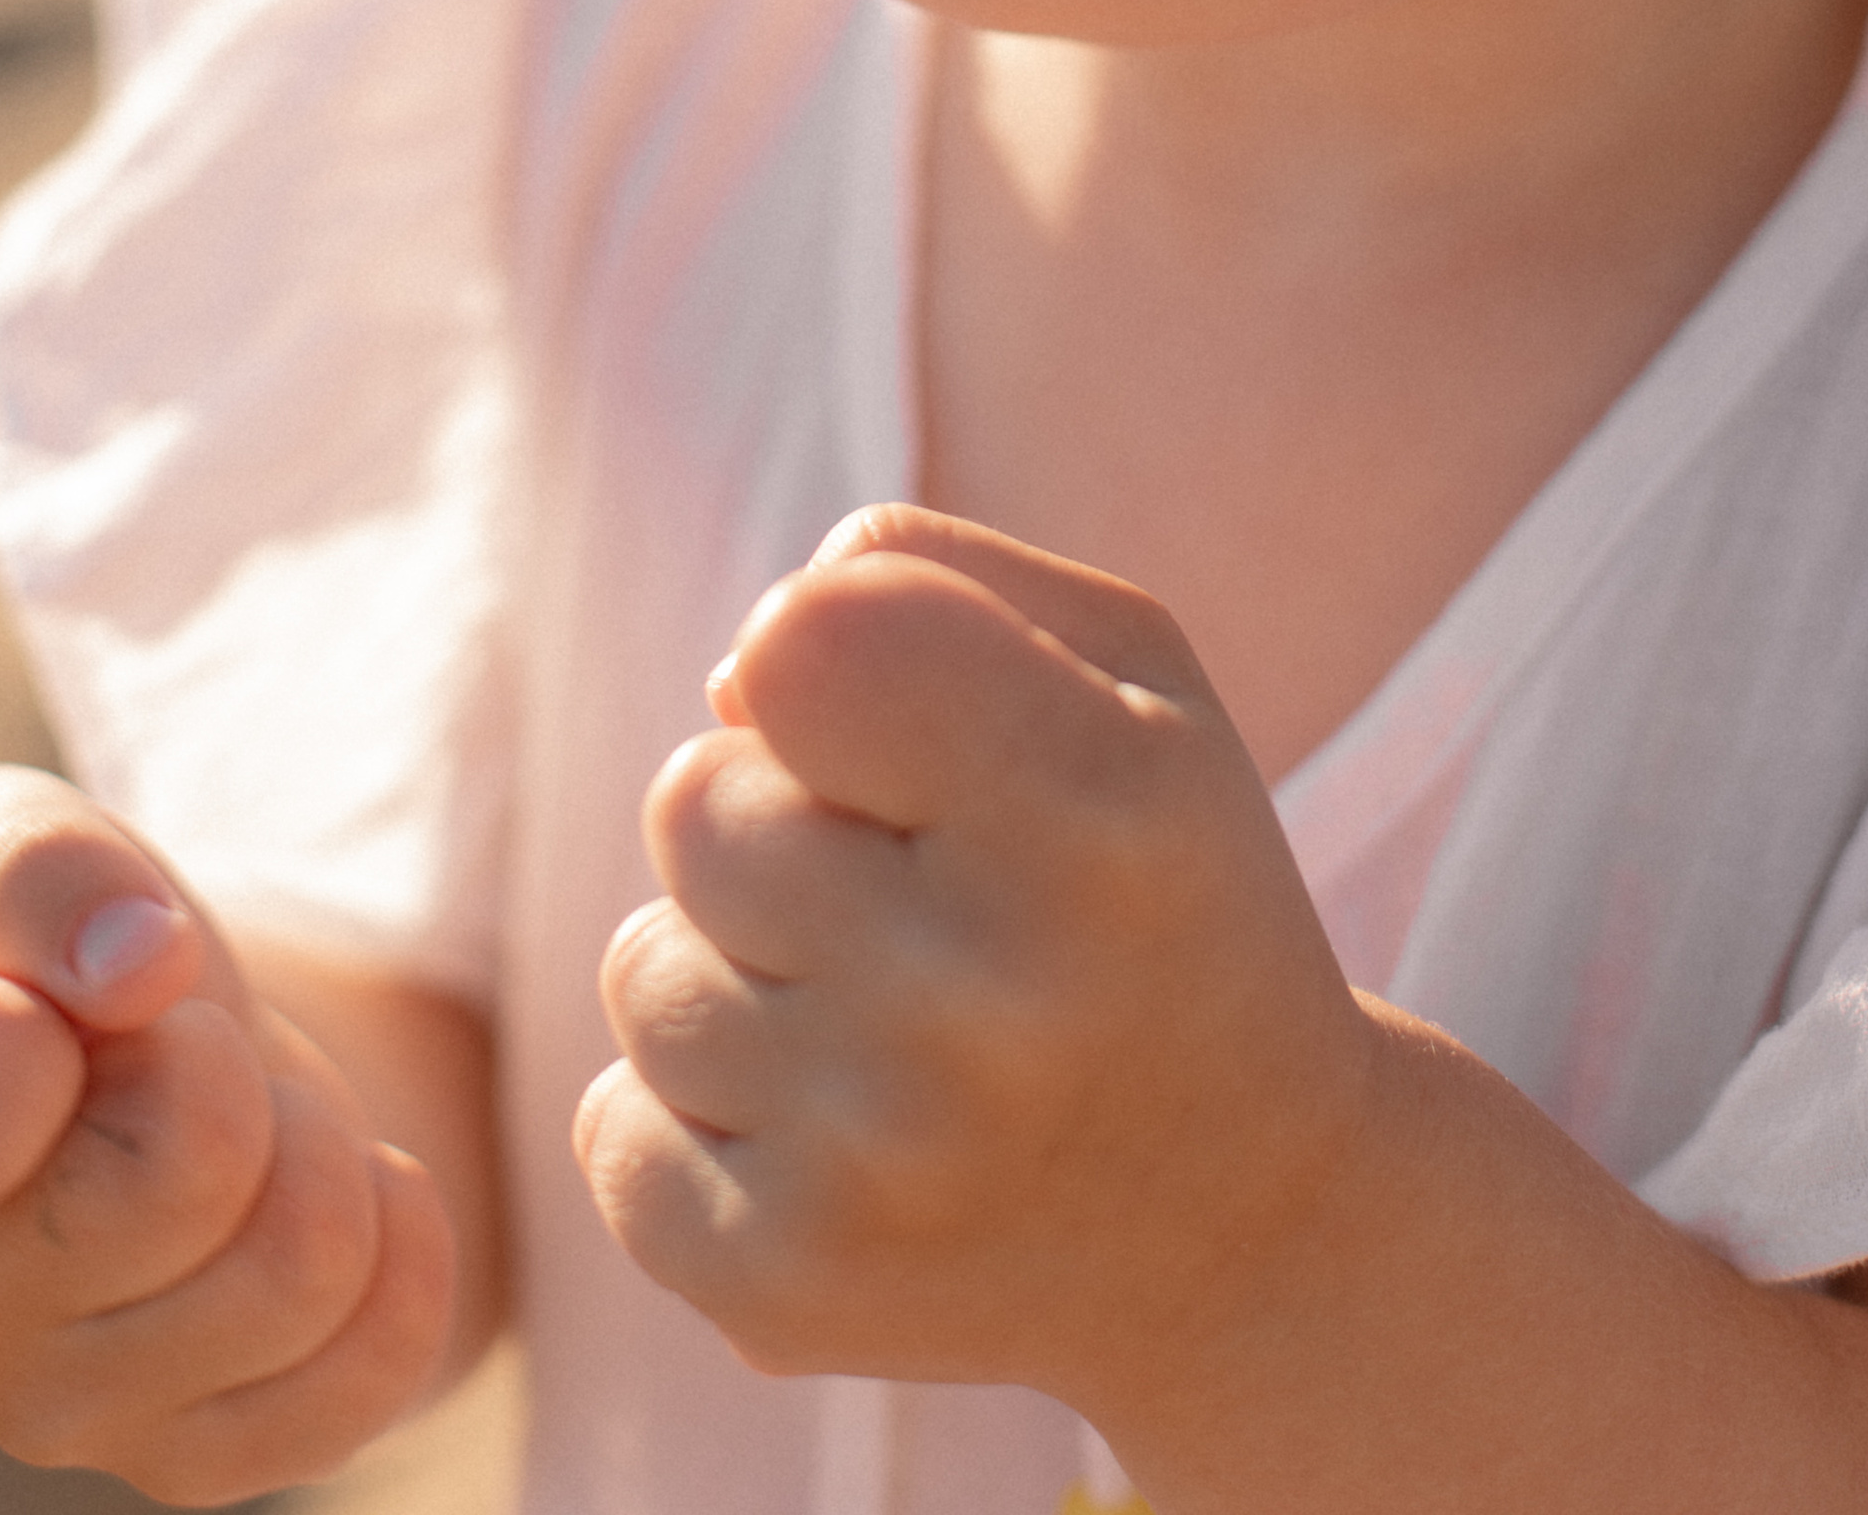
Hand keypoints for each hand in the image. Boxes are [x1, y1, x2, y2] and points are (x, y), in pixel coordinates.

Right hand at [0, 767, 452, 1506]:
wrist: (139, 1052)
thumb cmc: (38, 939)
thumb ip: (32, 865)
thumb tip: (139, 967)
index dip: (30, 1027)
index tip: (44, 997)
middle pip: (189, 1172)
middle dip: (223, 1053)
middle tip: (167, 1040)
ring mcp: (55, 1412)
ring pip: (305, 1263)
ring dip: (315, 1133)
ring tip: (233, 1108)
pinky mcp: (190, 1457)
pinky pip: (381, 1356)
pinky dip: (400, 1228)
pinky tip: (320, 1182)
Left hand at [575, 507, 1379, 1427]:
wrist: (1254, 1226)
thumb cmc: (1162, 886)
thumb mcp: (1131, 676)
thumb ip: (929, 577)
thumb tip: (730, 678)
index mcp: (1092, 813)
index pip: (801, 645)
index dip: (815, 654)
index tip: (897, 719)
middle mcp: (984, 997)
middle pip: (692, 800)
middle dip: (776, 818)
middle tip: (916, 894)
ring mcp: (879, 1162)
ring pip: (642, 964)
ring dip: (736, 971)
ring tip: (890, 1021)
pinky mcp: (789, 1291)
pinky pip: (612, 1129)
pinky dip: (698, 1120)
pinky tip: (844, 1135)